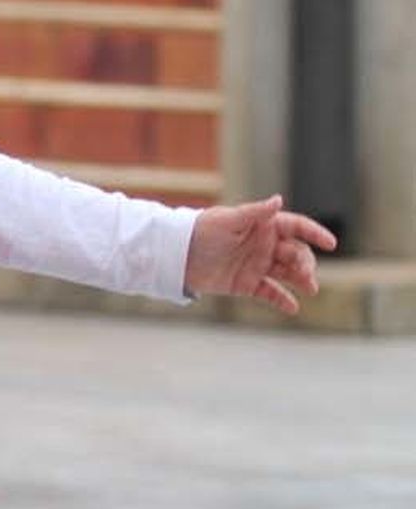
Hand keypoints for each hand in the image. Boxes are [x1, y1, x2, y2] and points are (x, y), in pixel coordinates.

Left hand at [184, 196, 336, 314]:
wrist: (178, 255)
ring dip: (302, 280)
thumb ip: (255, 213)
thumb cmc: (202, 230)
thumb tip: (278, 200)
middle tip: (304, 273)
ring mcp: (258, 265)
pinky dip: (283, 300)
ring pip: (288, 273)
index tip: (330, 243)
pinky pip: (270, 293)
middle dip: (305, 262)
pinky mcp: (248, 284)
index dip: (314, 233)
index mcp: (264, 225)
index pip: (296, 227)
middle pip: (296, 253)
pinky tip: (294, 308)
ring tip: (310, 289)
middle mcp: (265, 245)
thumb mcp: (229, 220)